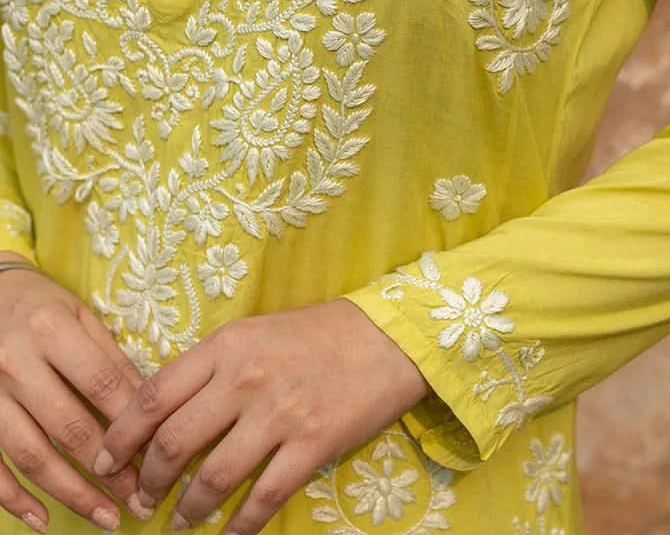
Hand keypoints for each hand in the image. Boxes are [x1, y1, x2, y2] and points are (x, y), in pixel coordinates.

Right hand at [0, 254, 145, 531]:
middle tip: (141, 499)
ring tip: (107, 517)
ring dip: (72, 493)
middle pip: (69, 427)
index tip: (159, 453)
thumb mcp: (81, 317)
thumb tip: (148, 406)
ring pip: (32, 455)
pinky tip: (42, 520)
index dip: (132, 422)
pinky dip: (14, 500)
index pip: (102, 385)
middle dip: (109, 470)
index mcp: (52, 332)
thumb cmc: (42, 305)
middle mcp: (16, 365)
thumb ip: (111, 359)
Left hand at [97, 298, 430, 533]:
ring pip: (212, 478)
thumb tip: (169, 411)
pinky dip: (240, 526)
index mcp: (228, 344)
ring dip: (188, 510)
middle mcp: (246, 378)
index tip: (104, 460)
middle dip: (149, 480)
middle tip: (142, 499)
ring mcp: (280, 413)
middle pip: (174, 443)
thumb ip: (214, 365)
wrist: (390, 336)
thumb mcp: (258, 331)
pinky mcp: (313, 443)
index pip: (154, 395)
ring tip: (181, 521)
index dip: (120, 435)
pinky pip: (263, 498)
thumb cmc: (321, 331)